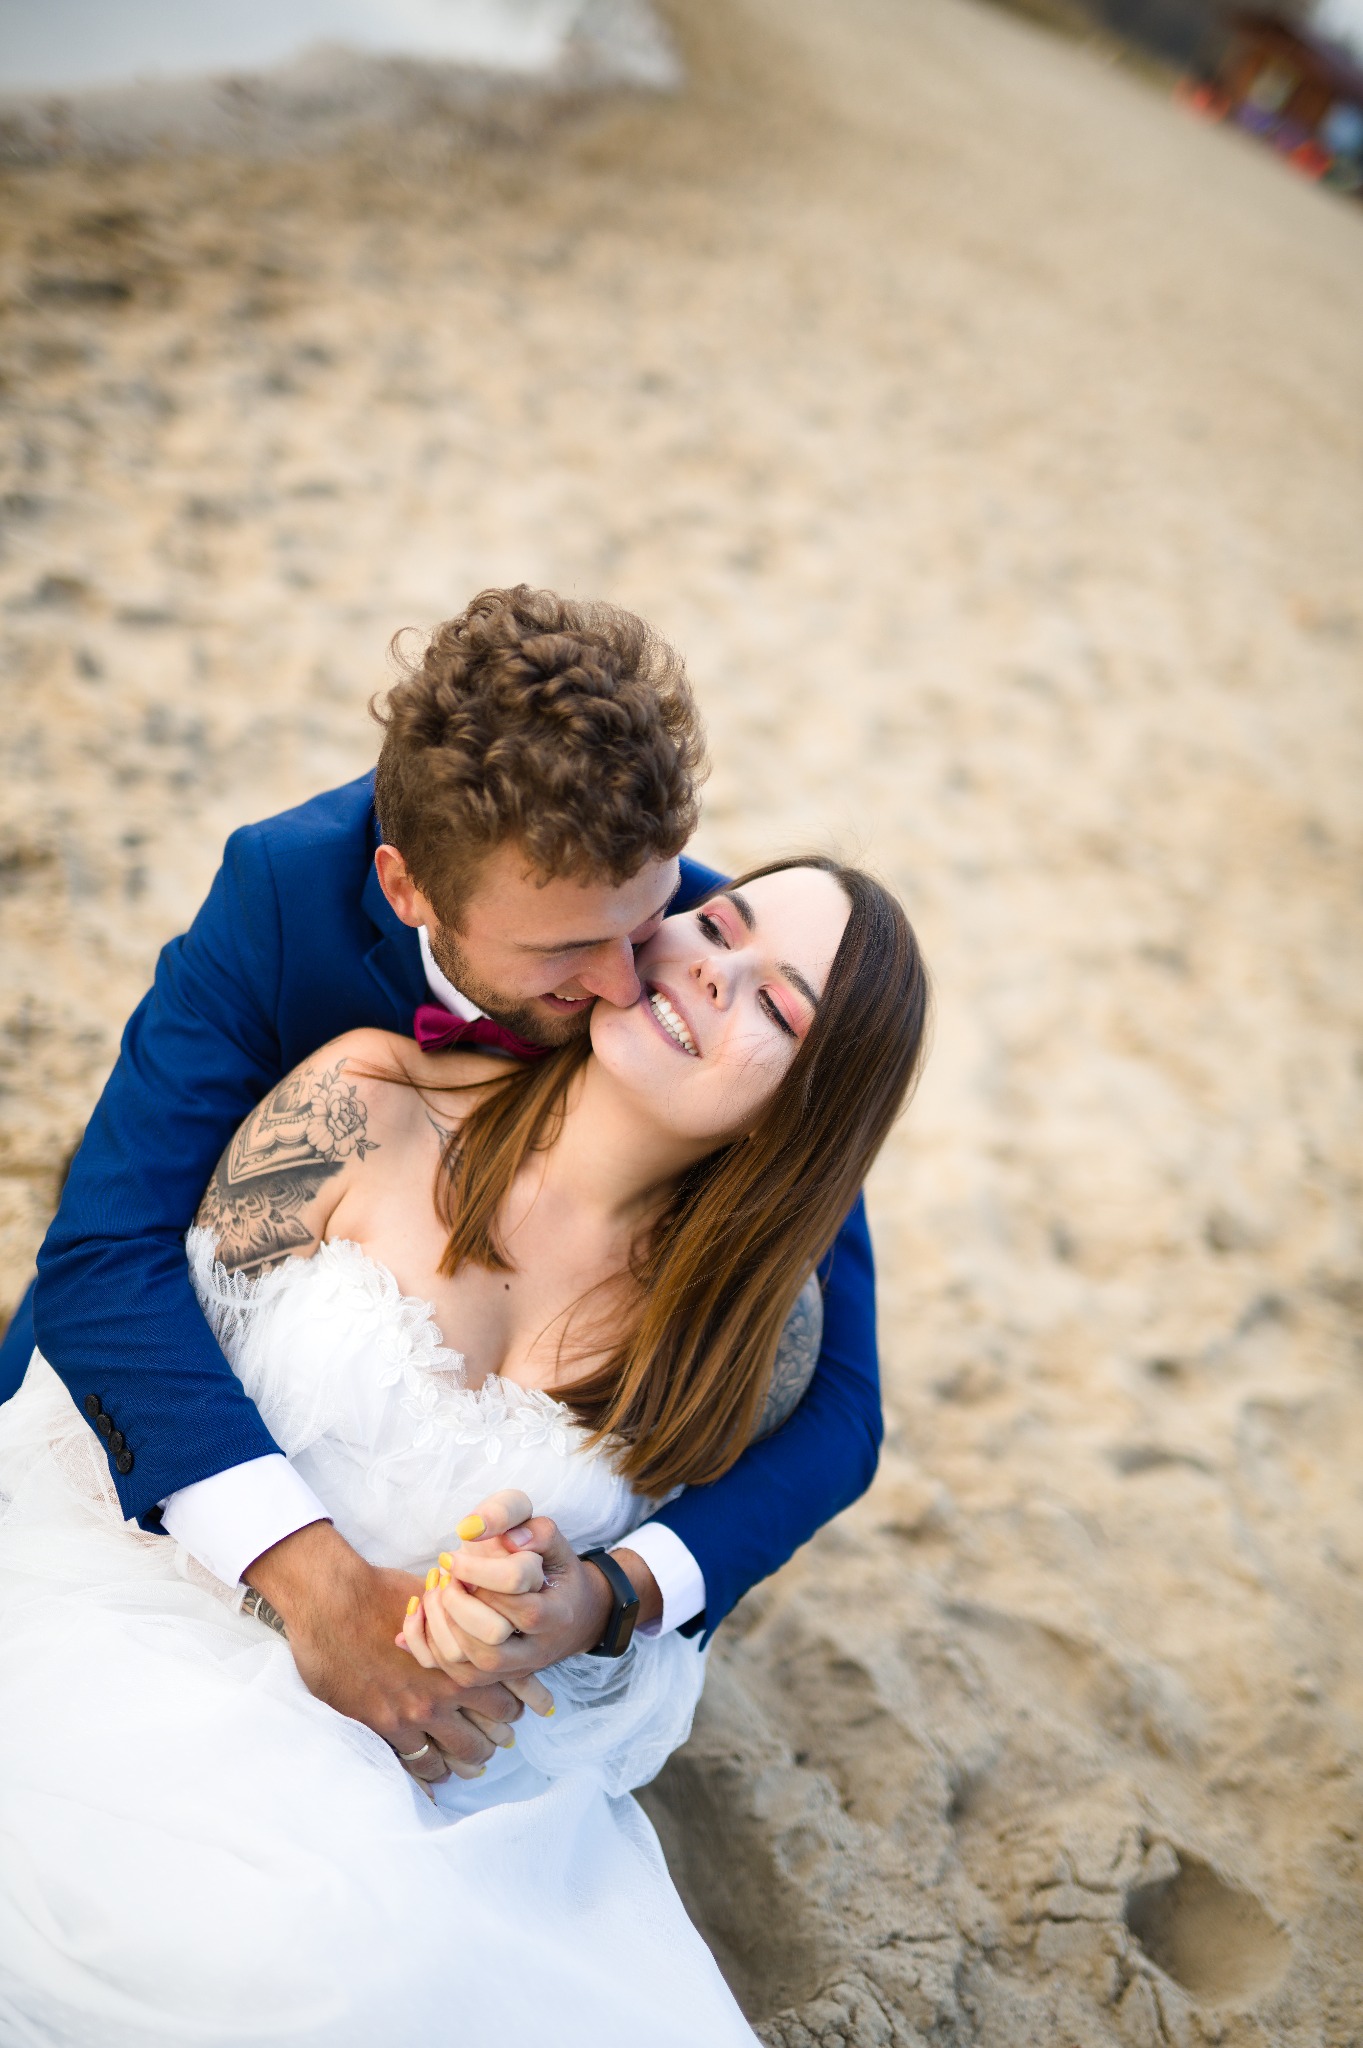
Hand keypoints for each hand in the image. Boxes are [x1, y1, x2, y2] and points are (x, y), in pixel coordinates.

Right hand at [245, 1521, 522, 1787]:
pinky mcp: (388, 1726)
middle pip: (494, 1731)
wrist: (332, 1602)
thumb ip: (461, 1623)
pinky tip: (437, 1772)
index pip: (511, 1694)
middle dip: (498, 1736)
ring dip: (470, 1760)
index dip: (520, 1704)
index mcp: (467, 1655)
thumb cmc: (381, 1591)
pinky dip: (434, 1772)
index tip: (521, 1711)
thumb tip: (480, 1626)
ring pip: (463, 1754)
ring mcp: (419, 1711)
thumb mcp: (435, 1599)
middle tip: (495, 1738)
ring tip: (469, 1761)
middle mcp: (449, 1688)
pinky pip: (422, 1765)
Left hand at [397, 1487, 661, 1684]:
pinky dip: (424, 1642)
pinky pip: (449, 1673)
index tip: (454, 1553)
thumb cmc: (554, 1570)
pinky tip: (422, 1609)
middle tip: (446, 1573)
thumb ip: (522, 1524)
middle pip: (490, 1634)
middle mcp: (537, 1649)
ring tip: (436, 1588)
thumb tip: (476, 1529)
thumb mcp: (551, 1538)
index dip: (478, 1568)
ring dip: (439, 1621)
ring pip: (467, 1661)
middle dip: (458, 1601)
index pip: (515, 1589)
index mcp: (556, 1611)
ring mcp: (513, 1670)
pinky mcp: (491, 1680)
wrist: (574, 1616)